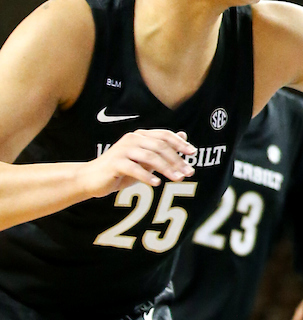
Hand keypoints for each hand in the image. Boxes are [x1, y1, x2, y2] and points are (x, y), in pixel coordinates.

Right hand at [79, 130, 194, 196]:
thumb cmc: (121, 169)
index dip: (180, 143)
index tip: (193, 153)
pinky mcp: (114, 163)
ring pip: (149, 157)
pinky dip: (147, 176)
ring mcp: (122, 150)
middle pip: (160, 146)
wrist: (92, 179)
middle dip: (177, 159)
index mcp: (140, 136)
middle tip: (189, 172)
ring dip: (166, 168)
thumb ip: (162, 149)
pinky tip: (157, 184)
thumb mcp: (144, 160)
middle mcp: (132, 139)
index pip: (164, 135)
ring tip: (178, 179)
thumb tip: (184, 136)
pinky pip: (134, 168)